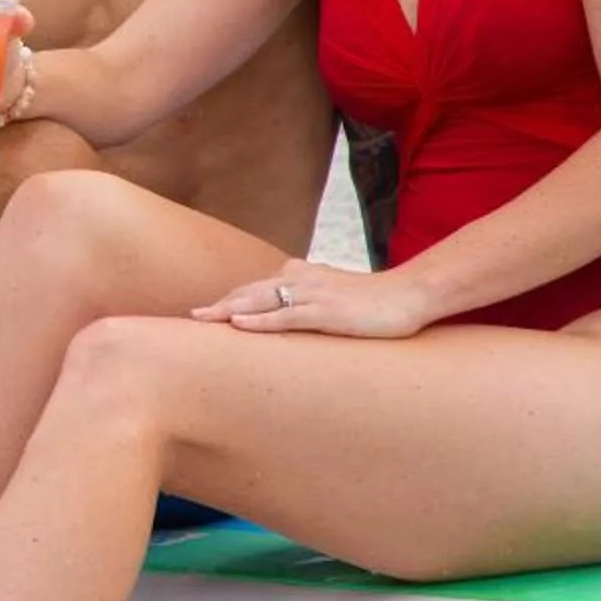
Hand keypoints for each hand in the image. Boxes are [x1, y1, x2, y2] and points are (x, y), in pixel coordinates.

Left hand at [193, 260, 431, 338]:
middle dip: (220, 304)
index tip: (205, 312)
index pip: (256, 288)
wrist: (409, 295)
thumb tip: (286, 313)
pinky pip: (286, 316)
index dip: (230, 300)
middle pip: (250, 292)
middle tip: (191, 317)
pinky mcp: (326, 313)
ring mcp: (313, 295)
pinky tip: (239, 325)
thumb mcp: (332, 296)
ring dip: (229, 310)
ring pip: (261, 301)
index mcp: (300, 275)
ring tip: (202, 319)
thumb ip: (307, 301)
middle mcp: (301, 280)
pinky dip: (260, 320)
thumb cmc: (372, 300)